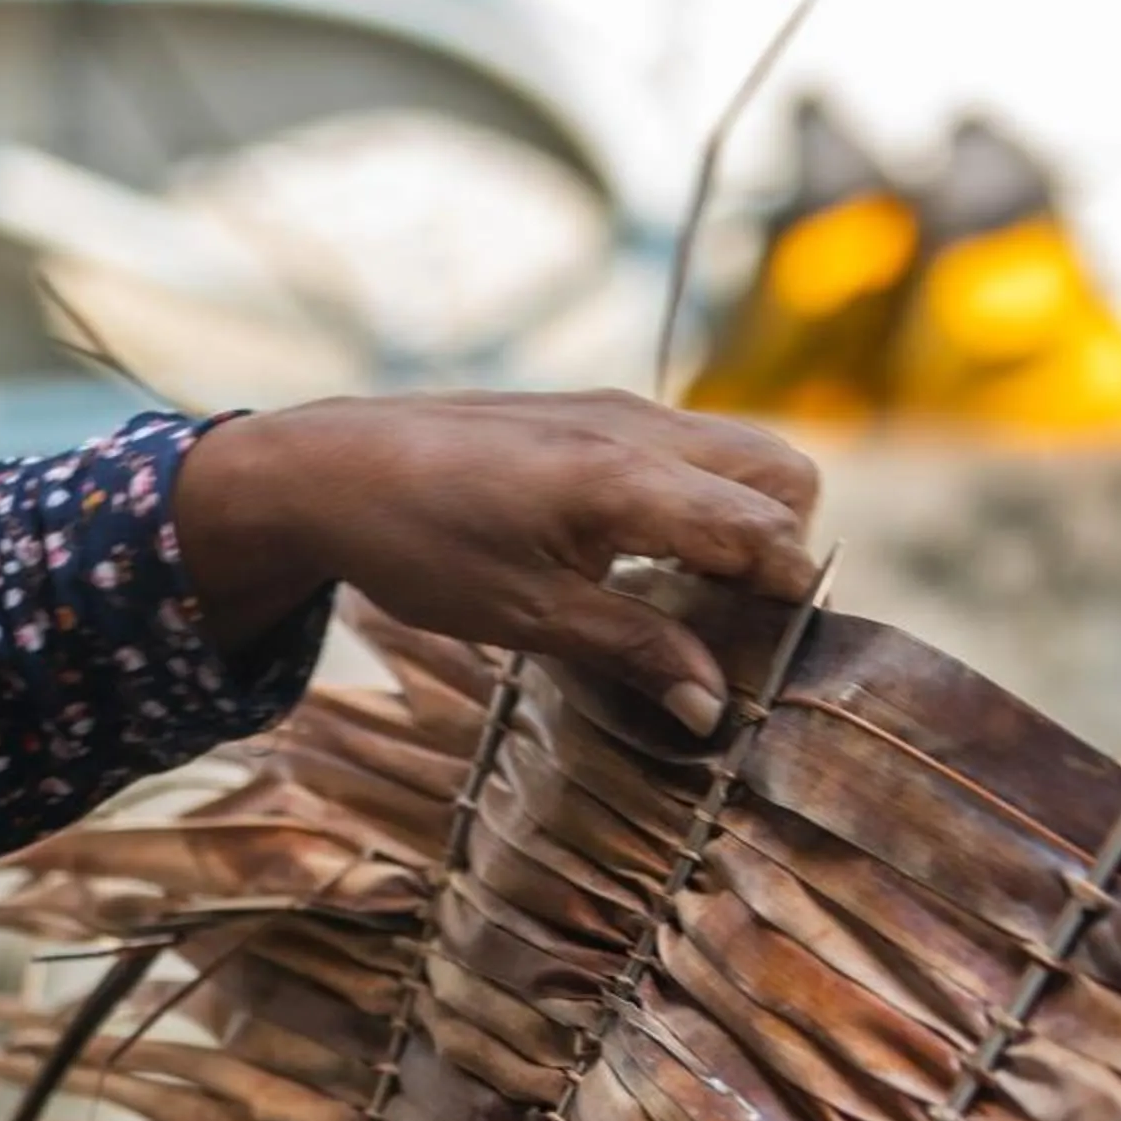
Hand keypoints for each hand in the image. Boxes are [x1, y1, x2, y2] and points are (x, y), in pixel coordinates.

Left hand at [172, 390, 820, 732]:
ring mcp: (619, 411)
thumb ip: (632, 651)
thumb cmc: (419, 546)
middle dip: (785, 545)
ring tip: (692, 593)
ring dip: (746, 518)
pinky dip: (702, 496)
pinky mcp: (595, 411)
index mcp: (626, 481)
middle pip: (782, 473)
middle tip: (737, 619)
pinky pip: (690, 446)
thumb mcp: (526, 617)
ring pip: (741, 451)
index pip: (765, 527)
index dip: (790, 592)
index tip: (778, 653)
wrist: (330, 469)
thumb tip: (713, 708)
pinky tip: (645, 556)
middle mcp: (638, 430)